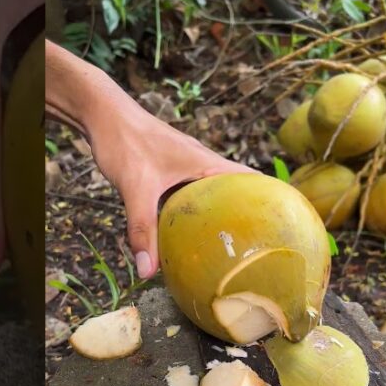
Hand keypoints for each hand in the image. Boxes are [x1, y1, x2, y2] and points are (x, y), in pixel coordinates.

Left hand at [88, 107, 259, 279]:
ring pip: (210, 196)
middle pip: (235, 192)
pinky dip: (193, 215)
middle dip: (247, 217)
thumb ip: (142, 230)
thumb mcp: (135, 189)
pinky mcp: (168, 172)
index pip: (251, 181)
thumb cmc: (123, 141)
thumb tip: (147, 272)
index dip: (272, 200)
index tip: (285, 226)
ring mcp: (184, 168)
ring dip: (219, 217)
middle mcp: (201, 165)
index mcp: (206, 163)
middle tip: (258, 249)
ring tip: (228, 248)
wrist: (100, 113)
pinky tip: (185, 236)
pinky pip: (189, 197)